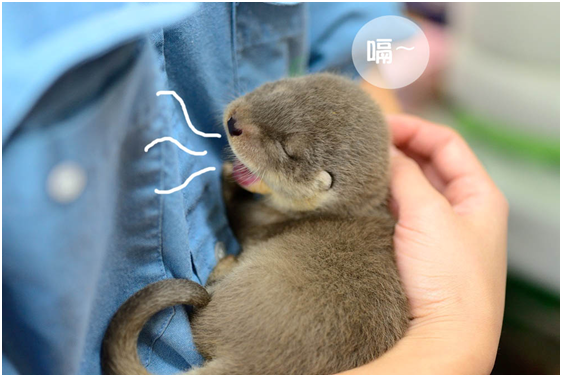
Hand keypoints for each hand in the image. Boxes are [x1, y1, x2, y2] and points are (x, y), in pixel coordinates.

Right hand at [342, 114, 507, 373]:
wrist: (444, 336)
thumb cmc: (451, 278)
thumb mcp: (429, 214)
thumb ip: (405, 175)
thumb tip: (383, 148)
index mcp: (479, 195)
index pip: (447, 144)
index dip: (414, 129)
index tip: (379, 125)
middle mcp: (460, 210)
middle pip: (427, 165)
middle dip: (397, 151)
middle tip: (361, 144)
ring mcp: (437, 231)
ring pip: (409, 189)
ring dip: (386, 177)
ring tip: (356, 167)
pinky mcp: (415, 250)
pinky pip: (397, 214)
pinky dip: (380, 201)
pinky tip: (360, 197)